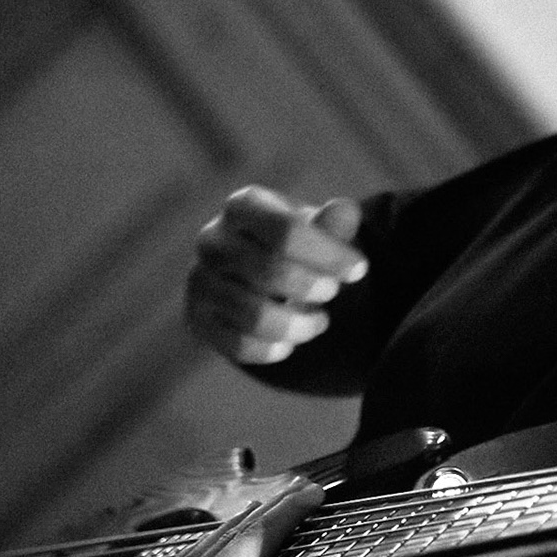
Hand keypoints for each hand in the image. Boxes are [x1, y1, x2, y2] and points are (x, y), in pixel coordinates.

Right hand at [186, 186, 367, 364]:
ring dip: (298, 325)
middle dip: (313, 288)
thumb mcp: (318, 229)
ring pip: (254, 314)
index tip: (359, 270)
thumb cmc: (295, 246)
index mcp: (243, 206)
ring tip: (318, 322)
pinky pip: (238, 344)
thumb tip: (345, 211)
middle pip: (268, 271)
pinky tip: (290, 343)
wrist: (257, 273)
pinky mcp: (198, 319)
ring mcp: (200, 281)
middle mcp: (212, 239)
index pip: (285, 231)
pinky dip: (272, 349)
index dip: (327, 254)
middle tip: (333, 292)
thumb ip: (334, 223)